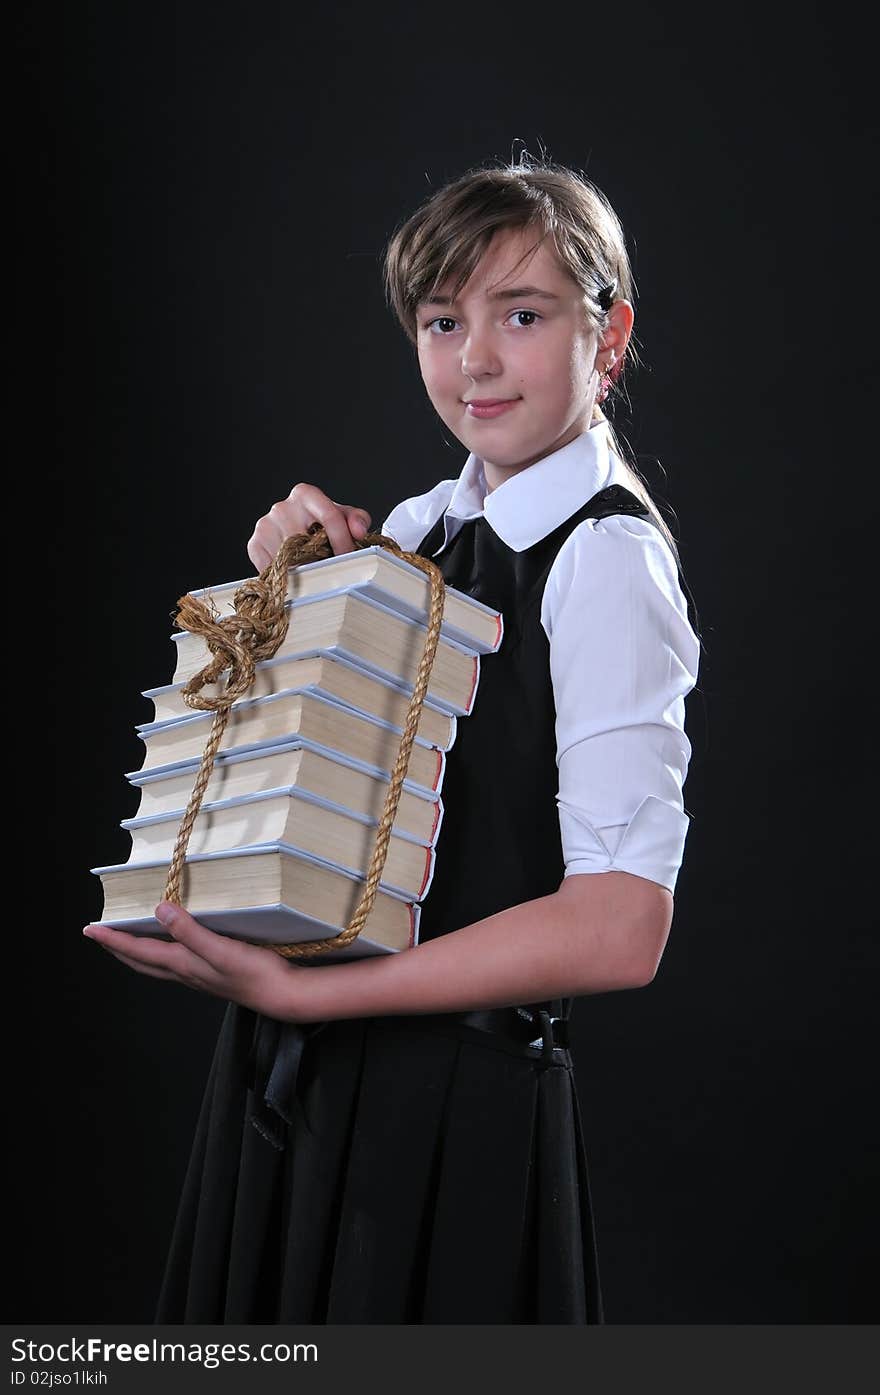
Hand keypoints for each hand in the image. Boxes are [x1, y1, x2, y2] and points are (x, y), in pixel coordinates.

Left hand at [82, 902, 307, 1020]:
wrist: (282, 995)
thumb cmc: (254, 973)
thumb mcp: (219, 948)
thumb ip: (189, 930)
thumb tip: (159, 910)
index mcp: (182, 964)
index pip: (138, 950)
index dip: (113, 939)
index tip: (90, 929)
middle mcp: (185, 972)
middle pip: (141, 961)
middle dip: (118, 949)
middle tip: (100, 936)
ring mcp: (198, 976)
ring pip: (156, 965)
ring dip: (137, 953)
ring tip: (127, 942)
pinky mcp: (213, 974)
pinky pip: (174, 964)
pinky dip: (160, 954)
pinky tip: (171, 949)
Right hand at [247, 482, 371, 570]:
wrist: (298, 531)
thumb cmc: (323, 524)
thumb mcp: (345, 518)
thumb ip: (358, 519)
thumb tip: (358, 531)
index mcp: (305, 494)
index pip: (329, 517)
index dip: (343, 540)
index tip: (349, 557)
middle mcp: (282, 507)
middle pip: (309, 541)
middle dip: (324, 558)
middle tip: (332, 569)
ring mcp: (265, 526)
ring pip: (291, 558)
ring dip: (305, 570)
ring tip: (315, 572)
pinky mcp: (254, 544)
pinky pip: (273, 568)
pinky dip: (286, 576)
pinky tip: (296, 574)